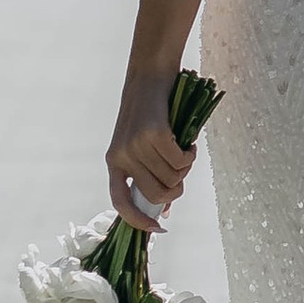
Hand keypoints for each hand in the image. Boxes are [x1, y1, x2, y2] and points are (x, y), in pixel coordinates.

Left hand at [107, 69, 195, 233]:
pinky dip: (189, 155)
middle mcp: (121, 156)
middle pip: (156, 194)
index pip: (120, 202)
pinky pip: (180, 161)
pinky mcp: (154, 134)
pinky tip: (188, 142)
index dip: (138, 220)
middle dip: (176, 189)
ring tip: (183, 149)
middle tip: (182, 171)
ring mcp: (137, 145)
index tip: (158, 228)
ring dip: (184, 168)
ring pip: (172, 177)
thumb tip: (164, 209)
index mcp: (114, 162)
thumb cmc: (149, 113)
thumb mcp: (141, 146)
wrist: (149, 75)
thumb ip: (148, 174)